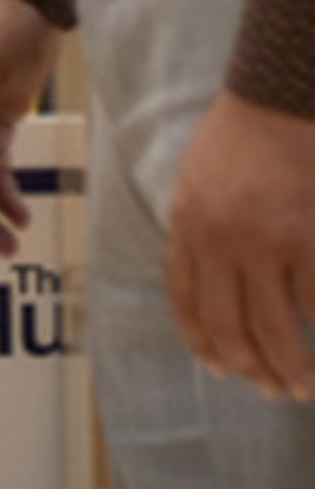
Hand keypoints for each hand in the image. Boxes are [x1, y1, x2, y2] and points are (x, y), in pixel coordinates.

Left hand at [166, 93, 314, 399]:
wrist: (281, 97)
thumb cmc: (244, 137)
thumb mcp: (198, 182)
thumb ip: (199, 231)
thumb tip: (214, 288)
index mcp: (186, 226)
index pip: (187, 302)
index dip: (204, 343)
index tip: (221, 369)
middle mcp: (219, 240)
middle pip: (230, 327)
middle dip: (253, 370)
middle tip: (276, 391)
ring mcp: (267, 243)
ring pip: (276, 331)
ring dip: (293, 368)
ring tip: (306, 387)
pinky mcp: (311, 240)